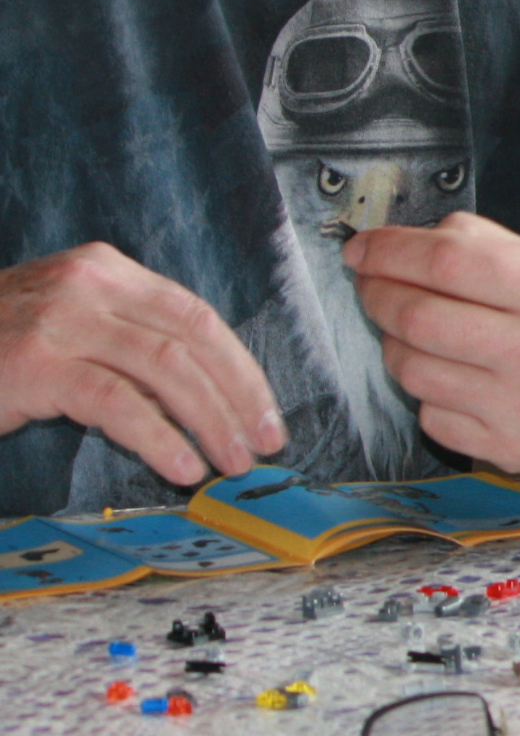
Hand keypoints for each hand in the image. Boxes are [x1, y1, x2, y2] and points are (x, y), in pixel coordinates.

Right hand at [0, 243, 284, 487]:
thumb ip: (127, 338)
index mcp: (106, 270)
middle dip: (238, 397)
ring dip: (210, 422)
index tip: (267, 413)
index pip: (196, 316)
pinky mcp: (36, 363)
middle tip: (264, 444)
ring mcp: (60, 319)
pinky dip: (159, 437)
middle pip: (192, 341)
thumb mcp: (68, 324)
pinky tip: (181, 466)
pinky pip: (118, 402)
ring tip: (230, 463)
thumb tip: (208, 392)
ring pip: (166, 369)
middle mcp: (88, 283)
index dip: (242, 368)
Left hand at [342, 212, 519, 478]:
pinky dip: (430, 391)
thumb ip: (493, 249)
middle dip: (377, 294)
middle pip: (416, 317)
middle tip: (373, 285)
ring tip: (418, 332)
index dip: (389, 251)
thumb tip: (409, 241)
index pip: (446, 262)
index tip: (363, 247)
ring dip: (397, 343)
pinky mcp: (511, 450)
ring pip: (413, 369)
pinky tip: (456, 377)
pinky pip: (432, 416)